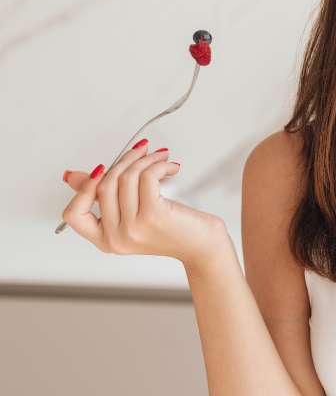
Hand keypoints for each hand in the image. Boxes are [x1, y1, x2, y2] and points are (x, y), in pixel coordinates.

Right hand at [61, 140, 228, 268]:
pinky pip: (146, 177)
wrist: (203, 247)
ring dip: (145, 159)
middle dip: (124, 160)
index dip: (83, 188)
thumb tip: (72, 176)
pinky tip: (170, 166)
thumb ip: (105, 198)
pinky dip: (159, 165)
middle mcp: (115, 238)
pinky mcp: (153, 215)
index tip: (101, 168)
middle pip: (103, 185)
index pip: (73, 215)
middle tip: (142, 149)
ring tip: (159, 156)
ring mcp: (133, 228)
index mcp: (105, 240)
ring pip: (126, 178)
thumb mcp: (133, 216)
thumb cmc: (173, 229)